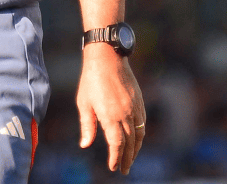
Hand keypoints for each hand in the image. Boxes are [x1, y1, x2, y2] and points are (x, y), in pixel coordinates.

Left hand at [77, 44, 145, 174]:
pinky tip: (137, 139)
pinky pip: (143, 123)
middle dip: (127, 158)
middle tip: (124, 169)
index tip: (113, 167)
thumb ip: (87, 125)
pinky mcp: (139, 101)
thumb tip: (85, 145)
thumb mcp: (84, 103)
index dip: (116, 158)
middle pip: (130, 143)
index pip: (116, 144)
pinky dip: (141, 135)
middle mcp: (125, 114)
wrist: (107, 57)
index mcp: (110, 116)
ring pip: (139, 135)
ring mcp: (134, 107)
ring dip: (136, 149)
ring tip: (131, 158)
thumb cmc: (91, 80)